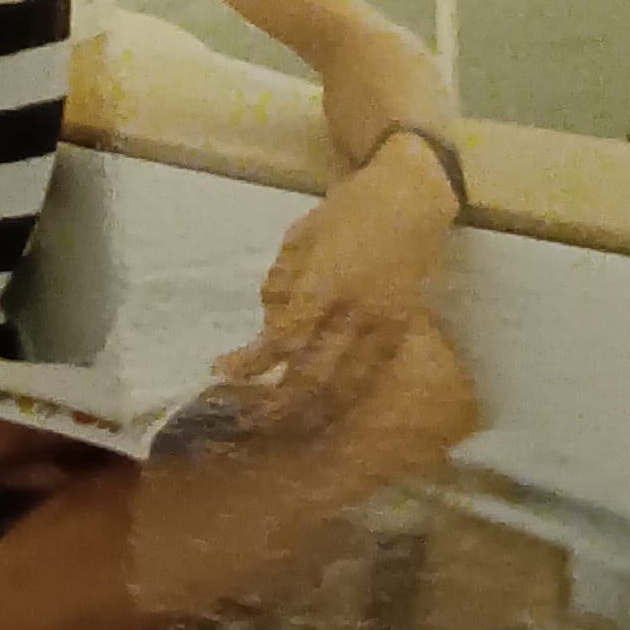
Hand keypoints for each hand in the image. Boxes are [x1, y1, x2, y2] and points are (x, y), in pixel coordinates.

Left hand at [214, 140, 457, 437]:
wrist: (408, 201)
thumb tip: (270, 329)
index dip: (250, 364)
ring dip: (308, 415)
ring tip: (278, 428)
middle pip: (312, 378)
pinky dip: (343, 401)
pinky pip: (369, 379)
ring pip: (343, 389)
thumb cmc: (346, 213)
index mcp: (322, 286)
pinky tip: (322, 412)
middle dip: (275, 406)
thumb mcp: (299, 237)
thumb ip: (282, 284)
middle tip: (243, 417)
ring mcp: (380, 328)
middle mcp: (353, 315)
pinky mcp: (399, 334)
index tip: (222, 373)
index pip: (281, 341)